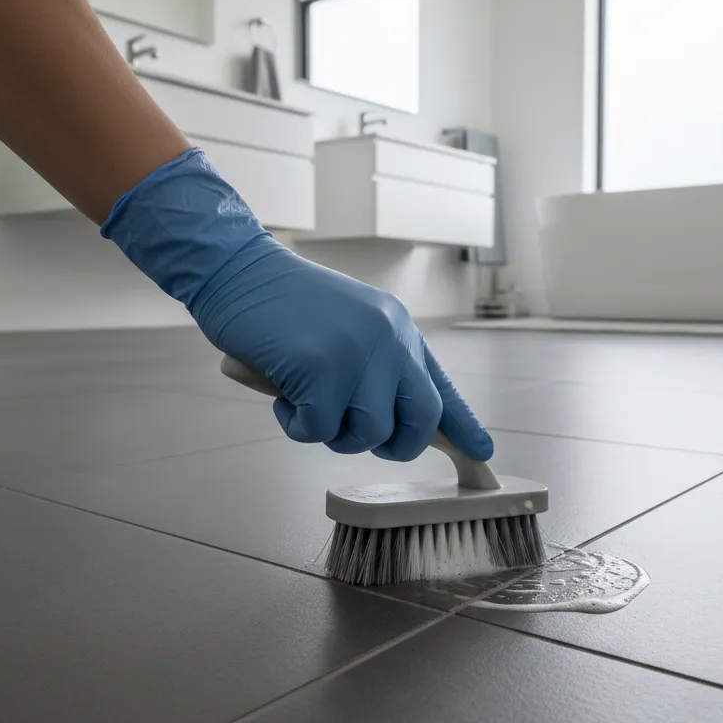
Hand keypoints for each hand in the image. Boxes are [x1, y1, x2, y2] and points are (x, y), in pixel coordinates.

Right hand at [102, 149, 493, 461]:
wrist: (238, 269)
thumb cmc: (284, 307)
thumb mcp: (348, 328)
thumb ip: (374, 366)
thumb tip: (391, 422)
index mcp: (399, 330)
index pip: (442, 387)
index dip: (463, 426)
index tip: (484, 453)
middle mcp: (390, 338)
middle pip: (421, 420)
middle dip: (394, 444)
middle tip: (355, 434)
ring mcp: (359, 351)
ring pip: (368, 433)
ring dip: (333, 433)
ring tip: (306, 403)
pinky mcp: (323, 366)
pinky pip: (319, 429)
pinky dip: (295, 425)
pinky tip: (282, 397)